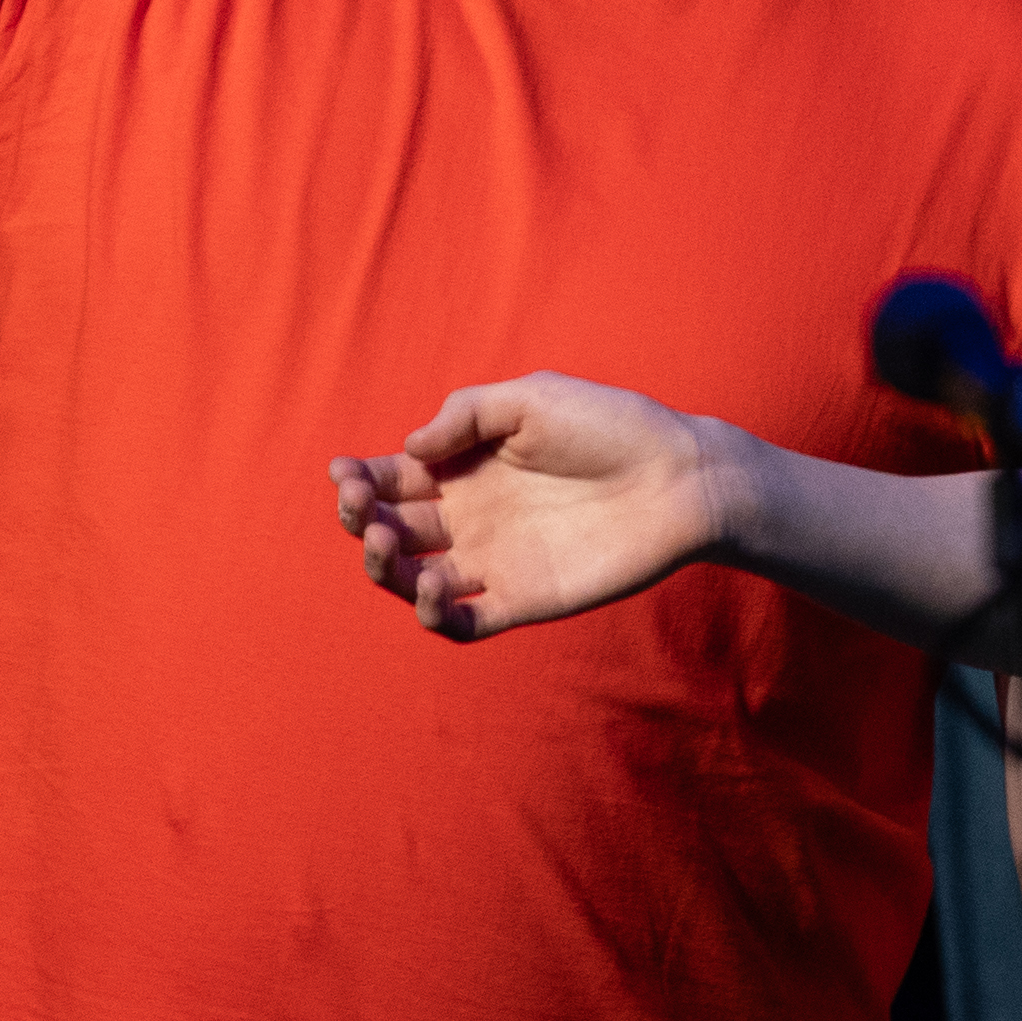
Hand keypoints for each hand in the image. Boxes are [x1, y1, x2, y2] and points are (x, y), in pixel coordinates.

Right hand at [329, 372, 734, 639]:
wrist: (678, 479)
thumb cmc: (609, 426)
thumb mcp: (532, 398)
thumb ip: (466, 414)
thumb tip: (409, 449)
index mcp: (466, 465)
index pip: (393, 478)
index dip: (358, 479)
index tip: (344, 472)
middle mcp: (471, 515)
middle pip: (392, 528)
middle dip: (359, 518)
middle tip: (360, 506)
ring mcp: (493, 561)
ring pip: (412, 579)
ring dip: (383, 567)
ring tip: (382, 543)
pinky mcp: (521, 599)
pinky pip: (461, 622)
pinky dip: (433, 614)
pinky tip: (432, 587)